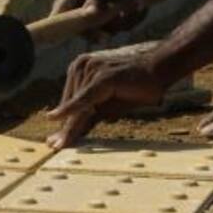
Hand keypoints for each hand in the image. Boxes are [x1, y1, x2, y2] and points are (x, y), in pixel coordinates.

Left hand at [47, 50, 167, 149]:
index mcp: (80, 69)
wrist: (160, 70)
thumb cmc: (136, 87)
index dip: (62, 122)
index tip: (52, 142)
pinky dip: (73, 110)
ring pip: (78, 106)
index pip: (70, 101)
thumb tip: (74, 133)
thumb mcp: (109, 105)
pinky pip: (85, 98)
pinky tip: (58, 119)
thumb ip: (90, 115)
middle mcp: (81, 66)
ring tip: (61, 144)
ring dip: (70, 126)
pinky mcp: (102, 77)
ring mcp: (91, 69)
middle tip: (52, 146)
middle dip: (64, 127)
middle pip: (71, 104)